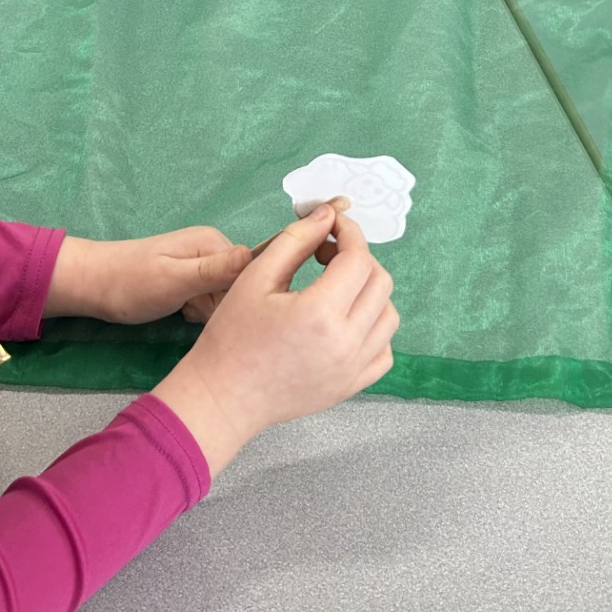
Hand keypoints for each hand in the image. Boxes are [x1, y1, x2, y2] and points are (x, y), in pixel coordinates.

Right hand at [151, 203, 397, 475]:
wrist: (223, 397)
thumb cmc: (231, 337)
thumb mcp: (256, 277)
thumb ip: (296, 240)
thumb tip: (327, 215)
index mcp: (320, 314)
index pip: (358, 259)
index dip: (349, 232)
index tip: (332, 224)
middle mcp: (346, 343)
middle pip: (380, 282)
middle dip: (358, 258)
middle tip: (325, 254)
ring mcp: (353, 369)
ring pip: (389, 316)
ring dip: (369, 291)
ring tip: (336, 287)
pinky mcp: (352, 386)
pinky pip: (385, 350)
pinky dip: (374, 329)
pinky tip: (346, 321)